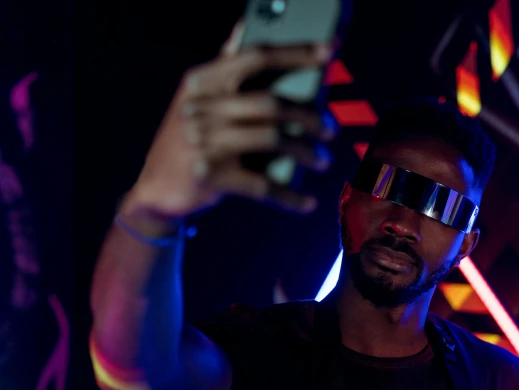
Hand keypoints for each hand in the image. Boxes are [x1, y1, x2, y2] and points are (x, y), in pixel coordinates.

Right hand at [123, 21, 334, 225]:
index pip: (255, 57)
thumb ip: (224, 66)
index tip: (328, 53)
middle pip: (271, 103)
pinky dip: (289, 196)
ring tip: (322, 161)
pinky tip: (306, 202)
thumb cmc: (189, 139)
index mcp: (202, 81)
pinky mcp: (212, 178)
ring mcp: (205, 143)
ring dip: (306, 152)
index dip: (295, 53)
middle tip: (328, 130)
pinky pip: (263, 186)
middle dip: (309, 116)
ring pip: (273, 140)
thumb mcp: (198, 99)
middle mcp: (201, 108)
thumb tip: (245, 25)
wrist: (157, 188)